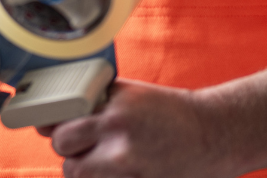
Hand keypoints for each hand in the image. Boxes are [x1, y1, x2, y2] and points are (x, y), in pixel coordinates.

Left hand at [40, 80, 236, 177]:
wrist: (215, 134)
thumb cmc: (170, 113)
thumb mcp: (131, 96)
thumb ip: (94, 105)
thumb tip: (51, 121)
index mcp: (114, 106)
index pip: (60, 120)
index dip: (56, 125)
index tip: (56, 126)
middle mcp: (118, 135)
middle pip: (63, 148)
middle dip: (69, 148)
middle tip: (87, 146)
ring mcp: (127, 166)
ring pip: (76, 173)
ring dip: (84, 169)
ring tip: (107, 161)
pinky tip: (121, 171)